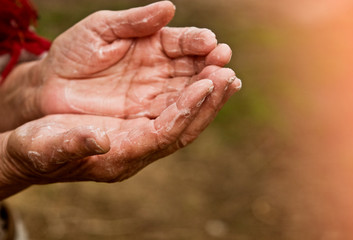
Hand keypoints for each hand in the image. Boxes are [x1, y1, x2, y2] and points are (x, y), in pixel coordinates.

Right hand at [0, 66, 240, 199]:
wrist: (36, 148)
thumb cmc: (38, 149)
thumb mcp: (46, 146)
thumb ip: (73, 145)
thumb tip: (101, 140)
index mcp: (121, 157)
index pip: (164, 135)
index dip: (186, 110)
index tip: (208, 84)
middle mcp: (139, 147)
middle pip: (184, 126)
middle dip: (208, 100)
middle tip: (229, 72)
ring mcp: (142, 134)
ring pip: (183, 114)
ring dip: (206, 92)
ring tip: (225, 66)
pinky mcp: (140, 121)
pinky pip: (173, 106)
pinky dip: (191, 90)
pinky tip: (205, 74)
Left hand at [38, 1, 231, 118]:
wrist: (49, 87)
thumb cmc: (73, 54)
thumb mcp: (100, 30)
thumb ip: (134, 22)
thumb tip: (169, 8)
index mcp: (153, 48)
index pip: (181, 44)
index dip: (197, 43)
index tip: (210, 43)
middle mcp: (160, 74)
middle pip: (192, 71)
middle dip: (210, 67)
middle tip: (224, 63)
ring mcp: (155, 99)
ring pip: (188, 96)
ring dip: (208, 91)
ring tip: (226, 81)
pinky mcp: (145, 123)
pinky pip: (171, 119)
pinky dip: (190, 112)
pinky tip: (204, 103)